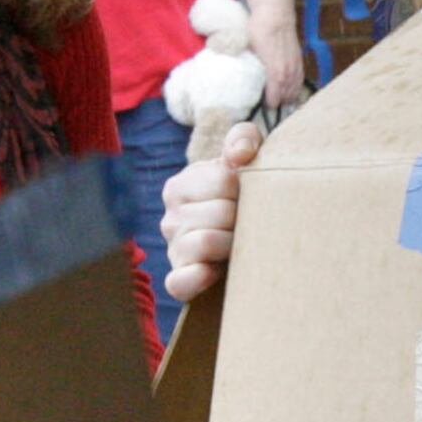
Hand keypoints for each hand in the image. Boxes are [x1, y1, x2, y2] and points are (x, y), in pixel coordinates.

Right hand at [161, 119, 262, 301]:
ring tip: (241, 244)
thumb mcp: (242, 161)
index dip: (247, 189)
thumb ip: (243, 140)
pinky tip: (216, 271)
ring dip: (234, 245)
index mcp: (181, 185)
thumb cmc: (240, 197)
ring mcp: (173, 248)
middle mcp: (170, 217)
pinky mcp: (178, 279)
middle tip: (251, 223)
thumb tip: (241, 154)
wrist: (242, 239)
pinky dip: (199, 277)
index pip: (224, 181)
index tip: (249, 196)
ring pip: (207, 243)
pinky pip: (181, 281)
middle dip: (245, 218)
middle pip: (220, 213)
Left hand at [249, 2, 305, 109]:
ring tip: (279, 100)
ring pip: (294, 91)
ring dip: (287, 97)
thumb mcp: (247, 48)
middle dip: (278, 103)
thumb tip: (235, 75)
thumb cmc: (259, 30)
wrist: (276, 14)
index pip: (274, 99)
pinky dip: (295, 88)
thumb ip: (246, 65)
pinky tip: (290, 90)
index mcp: (275, 73)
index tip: (261, 106)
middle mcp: (288, 73)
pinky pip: (300, 81)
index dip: (268, 105)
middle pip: (286, 97)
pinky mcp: (300, 61)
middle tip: (268, 105)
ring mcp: (295, 67)